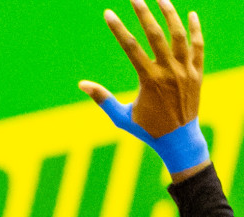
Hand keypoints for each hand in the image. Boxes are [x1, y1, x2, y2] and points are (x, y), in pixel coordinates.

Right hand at [80, 0, 202, 139]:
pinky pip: (198, 46)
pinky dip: (195, 29)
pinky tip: (190, 14)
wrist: (179, 139)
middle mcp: (168, 71)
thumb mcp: (121, 116)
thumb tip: (82, 84)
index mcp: (148, 79)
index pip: (130, 47)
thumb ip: (102, 98)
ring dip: (170, 14)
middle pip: (155, 35)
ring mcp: (185, 70)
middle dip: (144, 13)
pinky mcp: (197, 72)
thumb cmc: (148, 128)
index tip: (108, 13)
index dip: (118, 29)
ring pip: (179, 35)